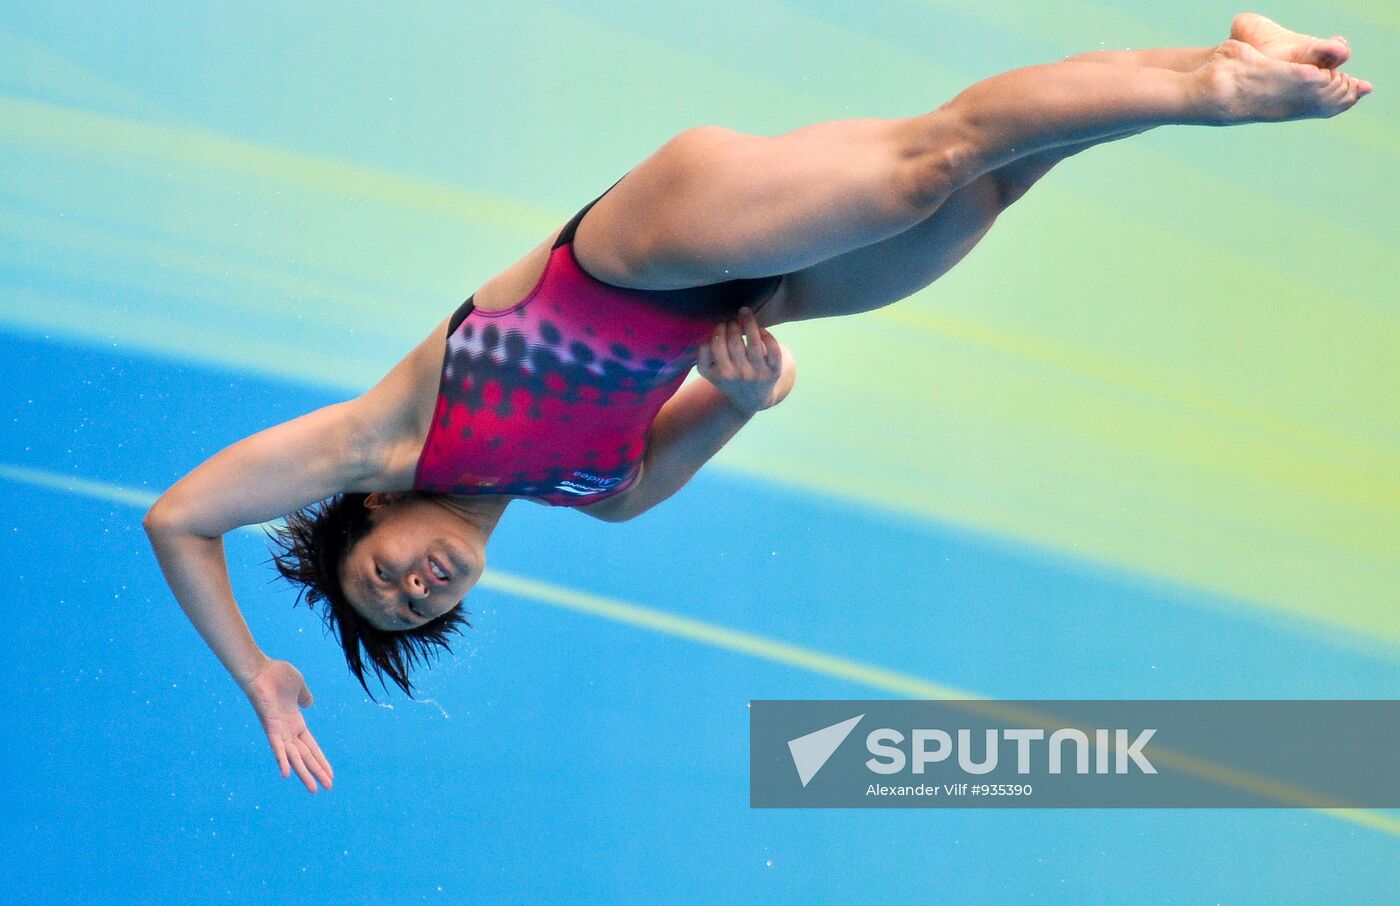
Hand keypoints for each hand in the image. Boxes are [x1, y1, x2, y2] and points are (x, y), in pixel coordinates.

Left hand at [239, 658, 333, 792]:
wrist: (260, 670)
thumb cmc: (277, 675)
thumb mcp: (299, 686)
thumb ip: (305, 696)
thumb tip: (309, 703)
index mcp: (296, 723)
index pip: (312, 746)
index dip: (321, 760)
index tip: (330, 774)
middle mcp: (288, 731)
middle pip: (306, 756)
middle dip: (317, 771)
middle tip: (328, 787)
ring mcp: (279, 731)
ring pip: (294, 757)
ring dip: (304, 773)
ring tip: (313, 789)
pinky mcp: (270, 727)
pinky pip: (277, 747)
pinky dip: (282, 760)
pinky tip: (286, 774)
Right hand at [697, 307, 795, 413]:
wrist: (752, 398)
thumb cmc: (729, 377)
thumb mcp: (710, 371)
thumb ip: (703, 353)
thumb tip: (709, 329)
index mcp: (719, 374)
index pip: (714, 346)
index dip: (718, 330)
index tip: (721, 325)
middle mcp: (738, 376)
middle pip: (734, 342)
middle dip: (732, 324)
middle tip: (732, 320)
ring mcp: (757, 375)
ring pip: (754, 342)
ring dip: (748, 322)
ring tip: (744, 313)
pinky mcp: (773, 372)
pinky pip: (773, 350)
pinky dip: (767, 336)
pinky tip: (760, 330)